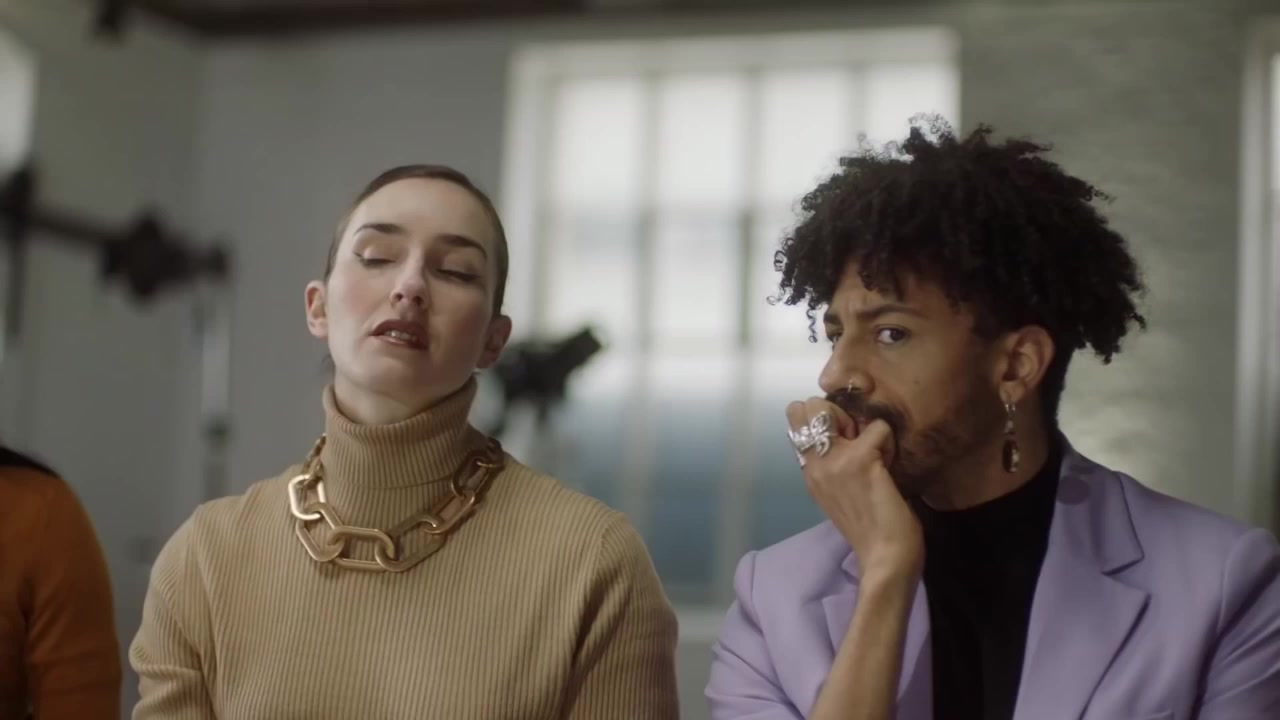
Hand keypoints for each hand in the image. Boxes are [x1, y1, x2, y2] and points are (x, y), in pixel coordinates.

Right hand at [786, 398, 922, 581]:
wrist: (886, 557)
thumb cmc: (870, 529)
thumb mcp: (838, 493)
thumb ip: (833, 464)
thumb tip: (849, 433)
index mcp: (808, 471)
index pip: (797, 420)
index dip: (823, 419)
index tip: (845, 442)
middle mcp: (813, 463)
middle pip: (807, 406)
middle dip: (836, 412)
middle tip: (857, 441)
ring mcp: (833, 460)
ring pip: (832, 407)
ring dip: (860, 424)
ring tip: (873, 452)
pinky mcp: (860, 459)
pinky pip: (877, 427)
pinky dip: (888, 441)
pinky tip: (890, 465)